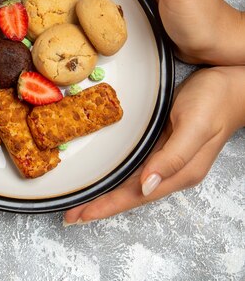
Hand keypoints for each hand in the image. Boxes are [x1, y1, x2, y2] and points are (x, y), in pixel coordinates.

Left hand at [63, 66, 244, 224]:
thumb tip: (146, 186)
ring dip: (105, 195)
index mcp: (179, 172)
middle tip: (70, 215)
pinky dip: (115, 178)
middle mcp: (170, 171)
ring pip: (129, 185)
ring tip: (81, 204)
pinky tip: (104, 179)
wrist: (230, 83)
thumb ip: (172, 157)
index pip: (135, 196)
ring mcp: (165, 160)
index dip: (106, 206)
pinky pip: (133, 169)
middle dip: (99, 206)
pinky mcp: (161, 146)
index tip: (81, 215)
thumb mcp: (194, 126)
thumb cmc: (215, 101)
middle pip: (129, 195)